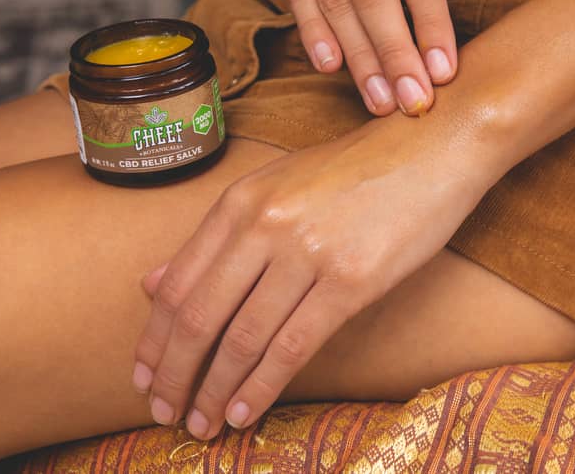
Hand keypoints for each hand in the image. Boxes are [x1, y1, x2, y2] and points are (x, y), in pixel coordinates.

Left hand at [131, 114, 499, 438]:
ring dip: (215, 390)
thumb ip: (216, 236)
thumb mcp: (275, 187)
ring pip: (242, 338)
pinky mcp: (351, 280)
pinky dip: (262, 386)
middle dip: (174, 376)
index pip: (177, 285)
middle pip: (199, 317)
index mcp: (240, 201)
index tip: (144, 377)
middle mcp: (265, 225)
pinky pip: (293, 345)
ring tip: (203, 424)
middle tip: (165, 413)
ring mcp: (308, 252)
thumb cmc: (354, 170)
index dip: (153, 341)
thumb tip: (151, 282)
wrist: (430, 150)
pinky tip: (246, 411)